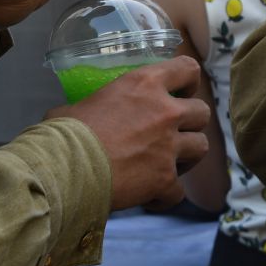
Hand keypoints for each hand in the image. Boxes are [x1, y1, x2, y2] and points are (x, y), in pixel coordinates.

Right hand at [50, 56, 209, 211]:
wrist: (64, 170)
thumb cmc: (63, 134)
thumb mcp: (78, 105)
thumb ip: (94, 106)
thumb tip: (81, 115)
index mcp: (144, 84)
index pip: (187, 69)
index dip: (188, 81)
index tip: (182, 91)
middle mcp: (165, 112)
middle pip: (202, 112)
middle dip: (191, 123)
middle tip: (173, 133)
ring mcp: (169, 146)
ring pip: (201, 148)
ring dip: (186, 157)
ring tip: (166, 164)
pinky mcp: (165, 179)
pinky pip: (179, 190)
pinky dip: (166, 195)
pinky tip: (150, 197)